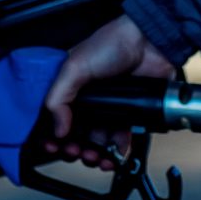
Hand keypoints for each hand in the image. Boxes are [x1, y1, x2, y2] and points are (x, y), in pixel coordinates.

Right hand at [37, 14, 176, 171]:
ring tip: (96, 157)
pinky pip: (120, 139)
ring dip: (95, 154)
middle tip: (77, 151)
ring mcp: (108, 108)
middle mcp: (87, 101)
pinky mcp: (129, 114)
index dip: (52, 136)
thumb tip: (57, 129)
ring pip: (97, 141)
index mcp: (70, 89)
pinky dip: (117, 151)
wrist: (148, 42)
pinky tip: (115, 154)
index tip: (53, 147)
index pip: (54, 119)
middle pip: (75, 135)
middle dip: (74, 149)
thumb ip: (59, 97)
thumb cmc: (111, 44)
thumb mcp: (74, 67)